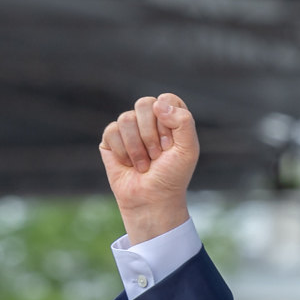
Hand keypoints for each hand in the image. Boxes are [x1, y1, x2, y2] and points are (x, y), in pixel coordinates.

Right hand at [99, 94, 198, 243]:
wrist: (151, 199)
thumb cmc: (172, 176)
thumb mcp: (188, 149)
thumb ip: (183, 121)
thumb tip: (157, 103)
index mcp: (170, 116)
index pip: (166, 99)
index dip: (167, 121)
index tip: (170, 144)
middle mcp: (149, 119)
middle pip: (144, 104)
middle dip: (150, 134)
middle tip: (157, 155)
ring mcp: (129, 128)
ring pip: (126, 119)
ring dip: (137, 147)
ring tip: (143, 164)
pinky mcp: (111, 139)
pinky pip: (111, 131)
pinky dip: (122, 152)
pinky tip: (128, 164)